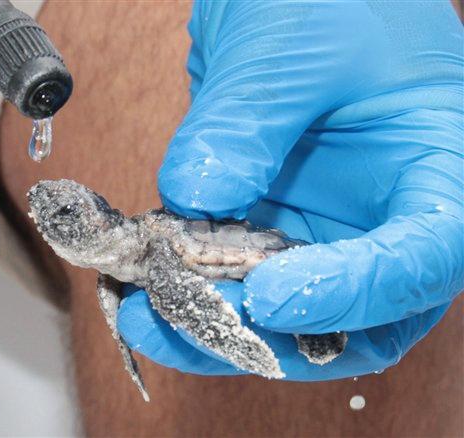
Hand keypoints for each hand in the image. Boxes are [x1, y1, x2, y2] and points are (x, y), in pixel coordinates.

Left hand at [117, 1, 462, 379]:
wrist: (301, 1)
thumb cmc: (331, 1)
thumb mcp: (295, 43)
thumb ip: (250, 120)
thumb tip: (197, 192)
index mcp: (434, 173)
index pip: (419, 259)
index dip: (351, 292)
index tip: (270, 295)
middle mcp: (384, 220)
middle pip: (353, 320)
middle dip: (270, 337)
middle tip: (186, 321)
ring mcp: (324, 234)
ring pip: (286, 320)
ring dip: (216, 329)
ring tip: (143, 317)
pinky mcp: (272, 232)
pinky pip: (240, 285)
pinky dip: (196, 298)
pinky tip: (147, 291)